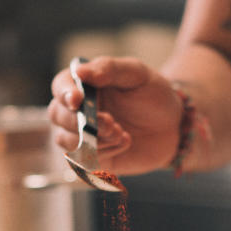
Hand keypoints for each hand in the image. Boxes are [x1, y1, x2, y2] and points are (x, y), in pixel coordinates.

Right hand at [48, 56, 182, 175]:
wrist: (173, 126)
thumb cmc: (153, 95)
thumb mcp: (137, 74)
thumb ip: (109, 69)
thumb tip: (81, 71)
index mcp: (84, 84)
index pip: (60, 86)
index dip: (64, 94)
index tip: (77, 100)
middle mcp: (77, 110)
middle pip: (58, 116)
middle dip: (82, 123)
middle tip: (111, 123)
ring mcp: (83, 135)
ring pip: (68, 142)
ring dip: (94, 140)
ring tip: (122, 133)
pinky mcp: (93, 157)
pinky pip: (84, 161)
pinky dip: (105, 154)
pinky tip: (125, 142)